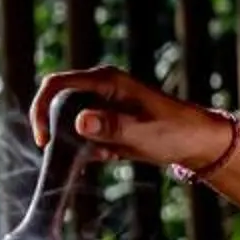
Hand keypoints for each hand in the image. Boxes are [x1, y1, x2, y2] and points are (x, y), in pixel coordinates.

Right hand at [28, 62, 235, 173]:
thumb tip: (80, 122)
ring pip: (68, 123)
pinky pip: (82, 136)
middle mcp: (99, 89)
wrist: (198, 142)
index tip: (43, 140)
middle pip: (57, 105)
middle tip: (73, 155)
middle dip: (58, 132)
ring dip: (73, 144)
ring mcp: (101, 106)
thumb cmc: (175, 131)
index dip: (41, 109)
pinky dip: (85, 151)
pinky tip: (107, 158)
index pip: (56, 85)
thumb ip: (111, 126)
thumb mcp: (143, 132)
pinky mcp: (105, 123)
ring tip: (101, 156)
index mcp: (106, 81)